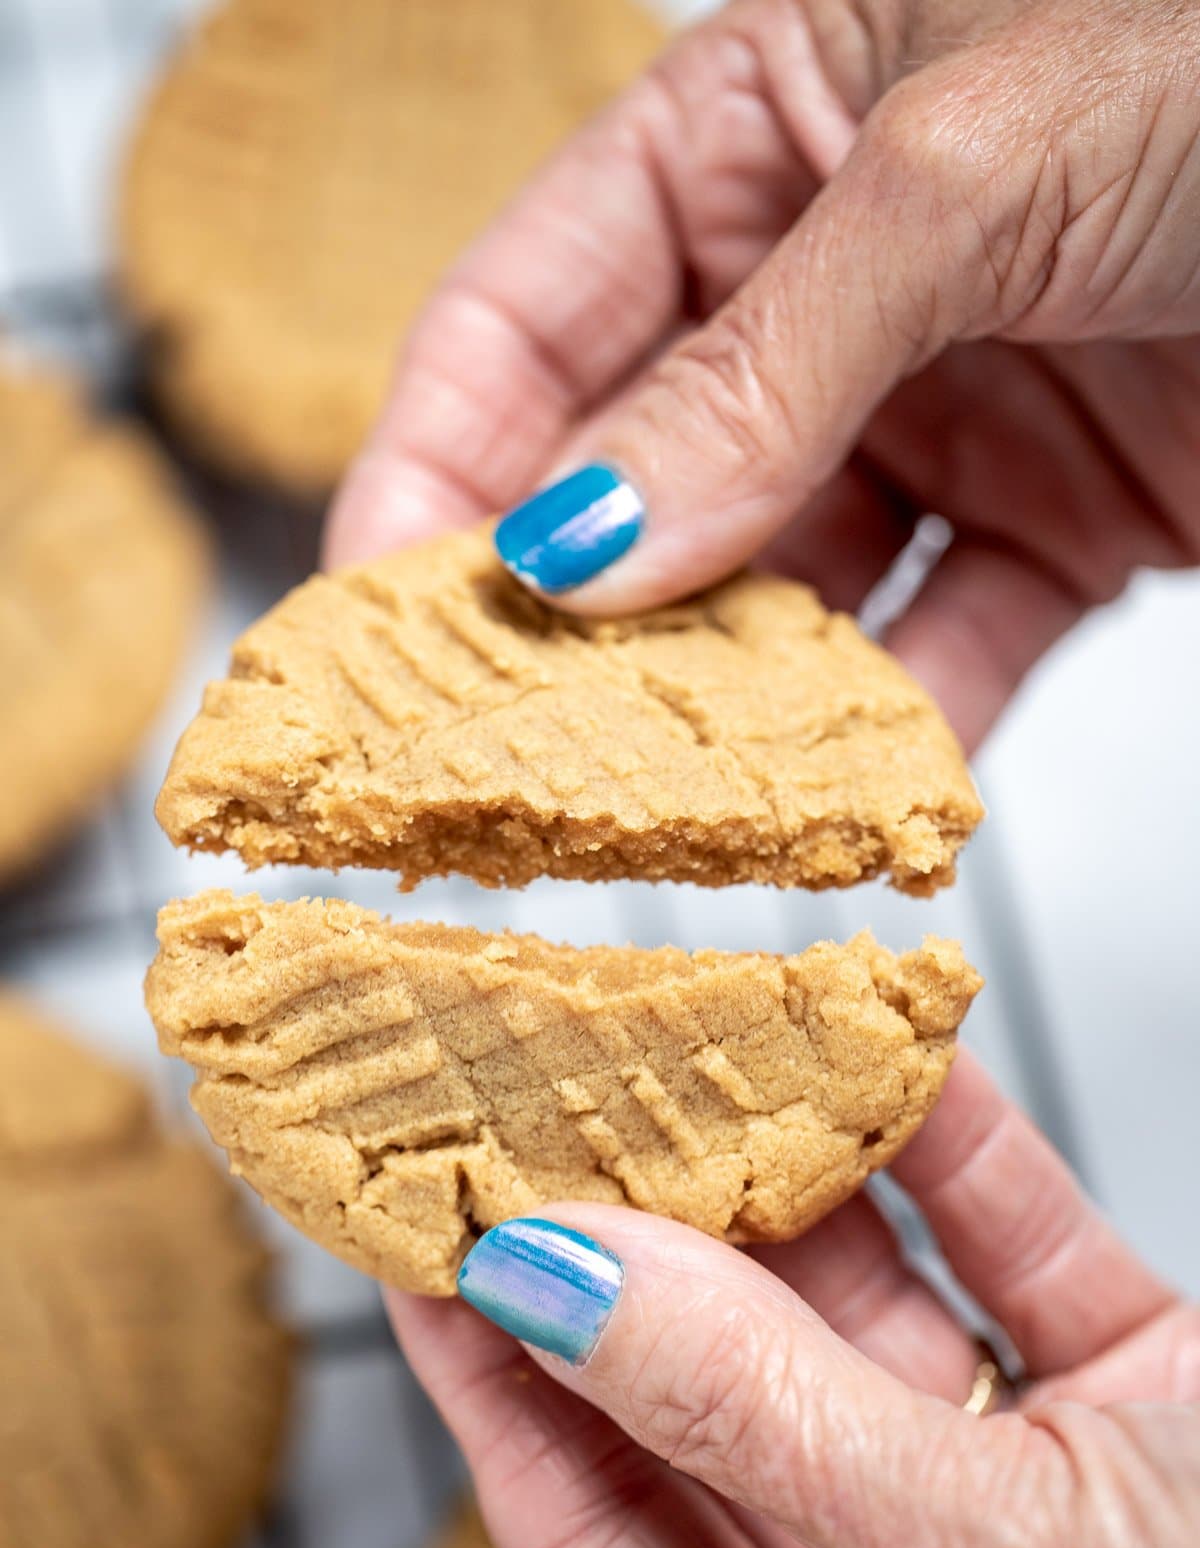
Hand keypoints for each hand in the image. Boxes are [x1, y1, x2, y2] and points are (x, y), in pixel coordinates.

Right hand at [328, 0, 1199, 751]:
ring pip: (775, 593)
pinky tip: (840, 802)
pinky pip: (930, 653)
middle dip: (561, 618)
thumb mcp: (963, 172)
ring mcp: (932, 415)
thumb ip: (757, 370)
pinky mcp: (1048, 525)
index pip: (532, 312)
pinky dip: (887, 738)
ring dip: (718, 702)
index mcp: (758, 128)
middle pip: (636, 476)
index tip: (370, 611)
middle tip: (488, 746)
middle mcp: (826, 285)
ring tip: (652, 800)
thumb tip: (580, 538)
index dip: (433, 463)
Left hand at [389, 1051, 1199, 1547]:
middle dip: (628, 1244)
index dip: (498, 1379)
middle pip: (713, 1395)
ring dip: (775, 1168)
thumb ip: (759, 1424)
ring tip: (667, 1043)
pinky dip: (944, 1146)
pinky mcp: (1135, 1387)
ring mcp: (1021, 1488)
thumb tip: (550, 1281)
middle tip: (530, 1105)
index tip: (425, 1237)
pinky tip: (869, 1047)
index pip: (601, 1532)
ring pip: (854, 1304)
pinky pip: (1006, 1245)